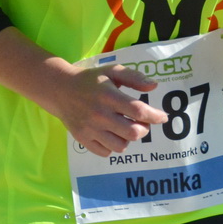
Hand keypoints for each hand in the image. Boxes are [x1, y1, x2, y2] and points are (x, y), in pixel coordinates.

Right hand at [48, 64, 167, 155]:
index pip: (138, 111)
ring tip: (125, 128)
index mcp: (109, 96)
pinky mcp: (82, 139)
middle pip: (133, 133)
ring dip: (128, 139)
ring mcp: (90, 129)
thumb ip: (134, 77)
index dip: (154, 116)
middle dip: (143, 129)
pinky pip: (105, 152)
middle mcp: (100, 114)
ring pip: (121, 146)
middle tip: (141, 123)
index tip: (162, 117)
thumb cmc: (91, 80)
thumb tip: (154, 86)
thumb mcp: (112, 71)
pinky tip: (111, 135)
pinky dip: (112, 146)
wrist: (60, 89)